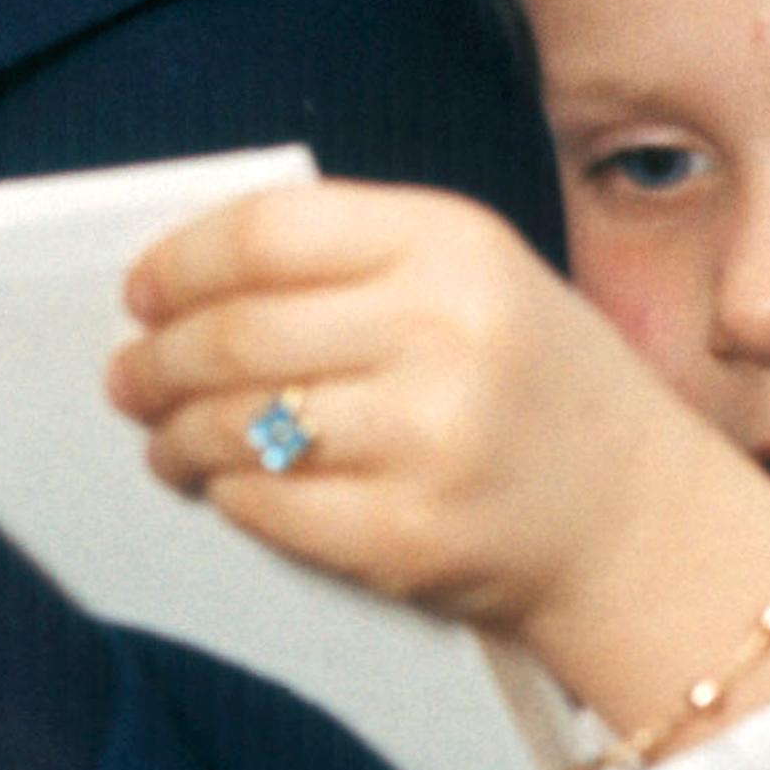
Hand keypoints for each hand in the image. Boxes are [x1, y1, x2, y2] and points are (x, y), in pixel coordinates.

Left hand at [110, 182, 769, 732]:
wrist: (640, 524)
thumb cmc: (532, 387)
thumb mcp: (474, 279)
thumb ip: (350, 262)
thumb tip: (182, 287)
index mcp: (454, 244)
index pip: (267, 232)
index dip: (181, 262)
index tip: (142, 290)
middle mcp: (445, 333)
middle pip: (236, 333)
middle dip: (157, 359)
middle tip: (129, 376)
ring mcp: (432, 441)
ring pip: (238, 427)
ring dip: (175, 435)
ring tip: (164, 439)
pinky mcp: (412, 537)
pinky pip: (268, 509)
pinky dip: (228, 496)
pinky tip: (224, 487)